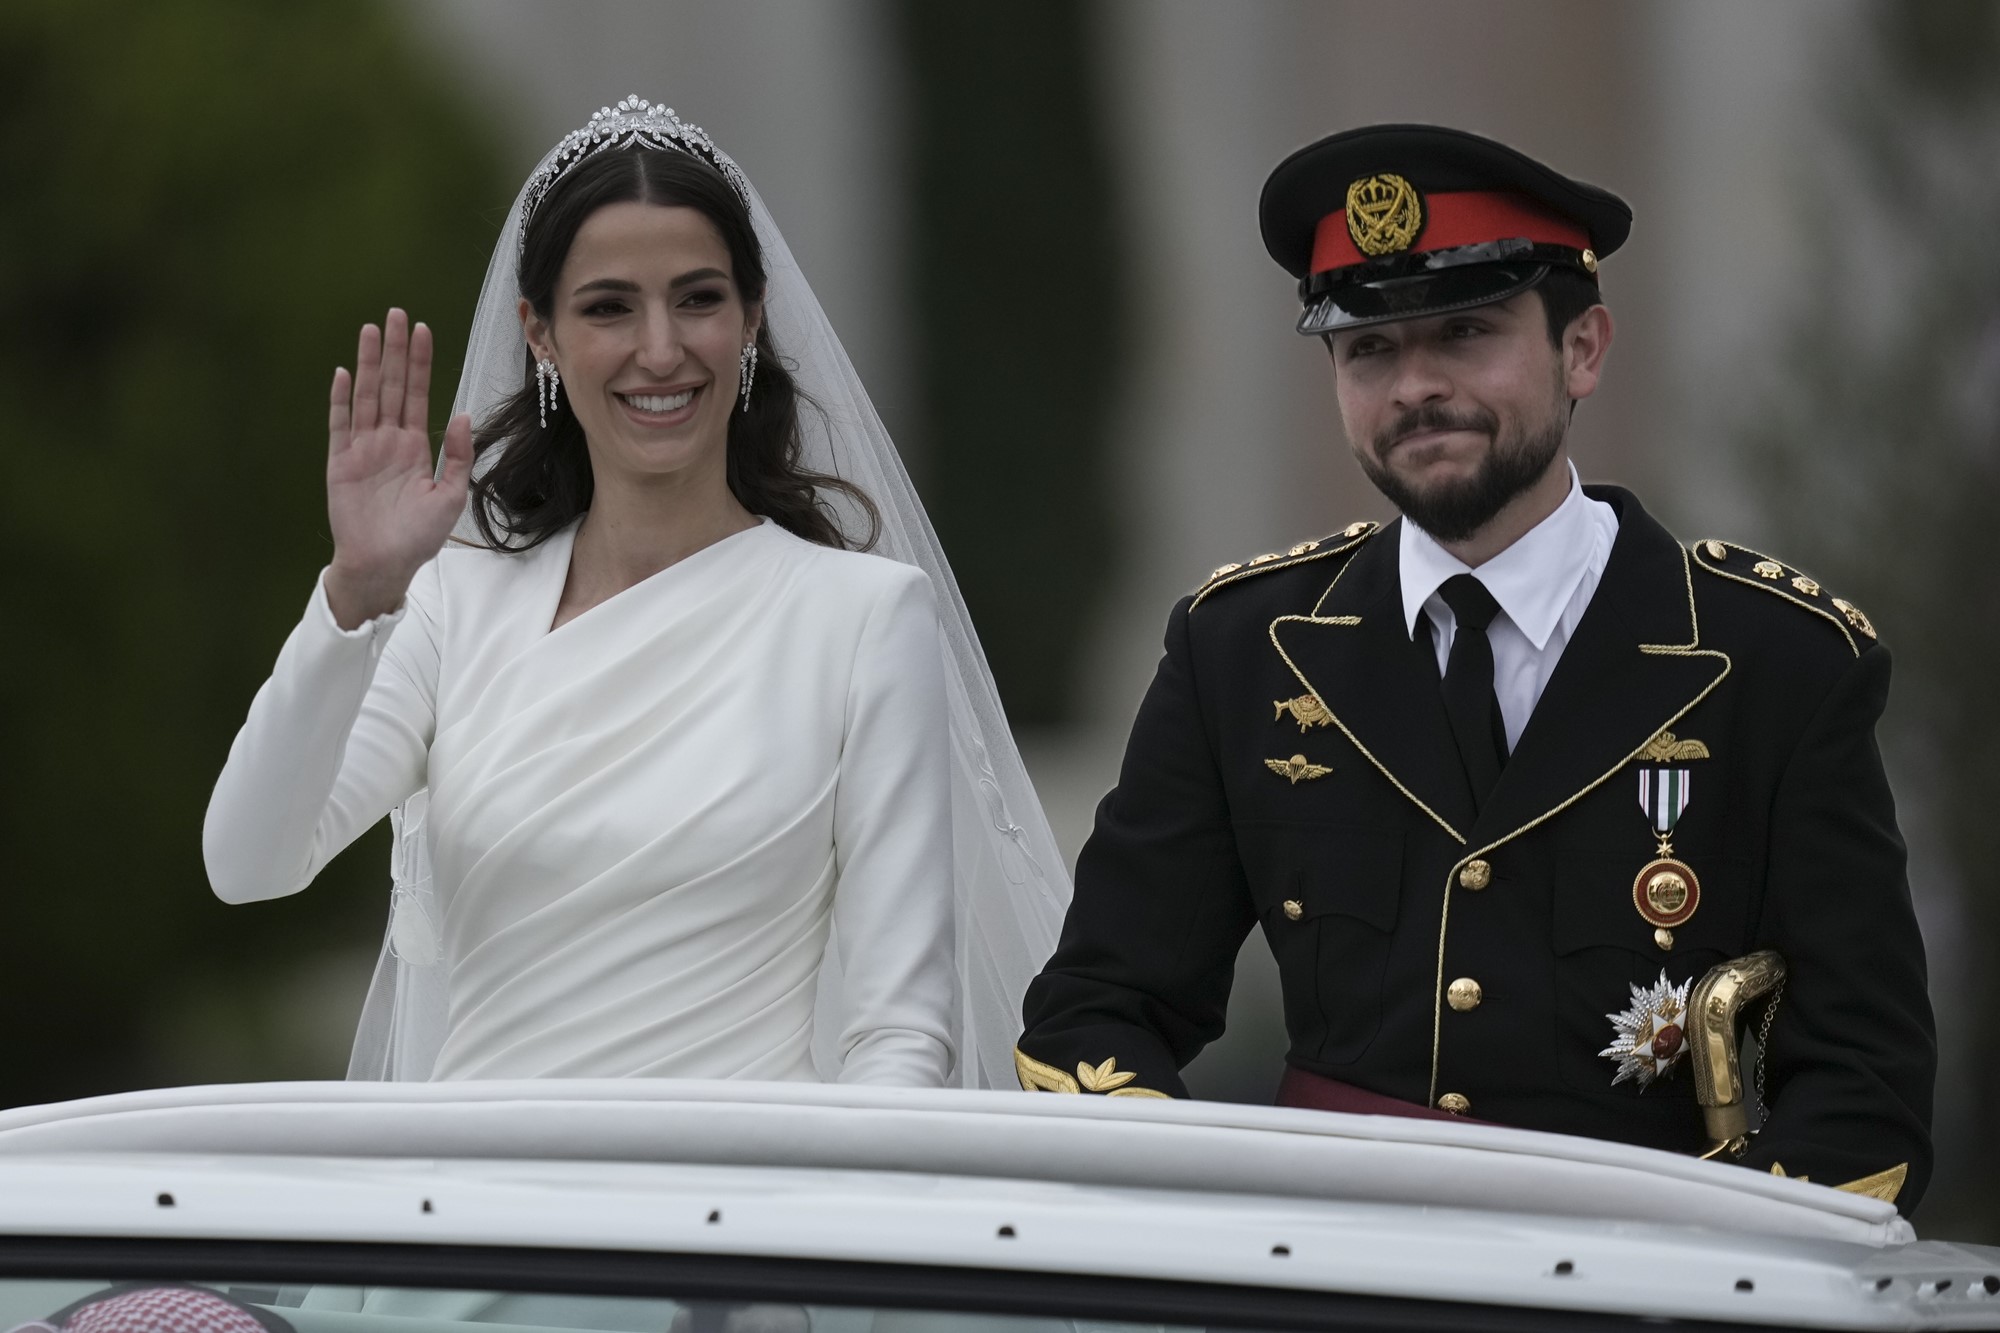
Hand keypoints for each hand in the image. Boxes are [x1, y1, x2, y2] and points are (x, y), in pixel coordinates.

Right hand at [325, 308, 472, 628]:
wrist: (384, 565)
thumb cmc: (419, 537)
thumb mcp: (451, 496)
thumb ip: (459, 456)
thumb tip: (465, 415)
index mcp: (415, 446)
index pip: (418, 394)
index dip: (420, 363)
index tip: (423, 330)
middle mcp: (388, 441)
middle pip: (391, 385)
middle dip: (395, 350)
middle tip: (397, 313)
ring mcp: (362, 449)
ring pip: (366, 396)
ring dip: (368, 363)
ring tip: (371, 330)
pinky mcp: (340, 463)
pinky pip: (339, 425)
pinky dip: (341, 399)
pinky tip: (343, 373)